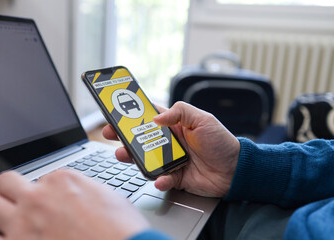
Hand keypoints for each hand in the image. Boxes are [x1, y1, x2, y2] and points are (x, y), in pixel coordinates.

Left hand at [0, 170, 148, 239]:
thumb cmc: (121, 229)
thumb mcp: (109, 197)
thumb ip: (85, 190)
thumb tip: (77, 195)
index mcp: (63, 181)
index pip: (39, 178)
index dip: (44, 191)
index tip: (49, 201)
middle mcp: (39, 197)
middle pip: (6, 182)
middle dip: (11, 192)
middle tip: (19, 204)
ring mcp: (23, 223)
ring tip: (5, 223)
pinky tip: (0, 239)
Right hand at [103, 102, 239, 197]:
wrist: (234, 170)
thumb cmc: (221, 142)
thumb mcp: (203, 119)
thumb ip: (180, 112)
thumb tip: (156, 117)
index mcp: (174, 125)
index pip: (148, 117)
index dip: (131, 114)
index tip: (116, 112)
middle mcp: (168, 142)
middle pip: (140, 138)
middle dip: (123, 136)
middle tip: (111, 134)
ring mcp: (169, 160)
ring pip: (145, 159)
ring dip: (132, 158)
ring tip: (124, 155)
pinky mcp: (174, 177)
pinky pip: (161, 178)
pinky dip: (159, 179)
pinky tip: (161, 178)